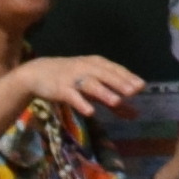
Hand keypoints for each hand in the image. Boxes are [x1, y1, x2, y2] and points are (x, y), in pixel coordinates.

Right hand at [11, 51, 145, 120]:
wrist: (37, 73)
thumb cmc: (71, 80)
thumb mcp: (93, 88)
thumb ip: (114, 101)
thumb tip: (137, 114)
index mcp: (95, 64)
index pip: (114, 69)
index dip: (128, 77)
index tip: (141, 86)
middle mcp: (85, 68)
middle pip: (105, 75)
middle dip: (119, 82)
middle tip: (133, 91)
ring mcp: (73, 78)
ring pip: (90, 84)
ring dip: (103, 92)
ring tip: (116, 101)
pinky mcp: (60, 89)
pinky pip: (72, 96)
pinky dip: (81, 103)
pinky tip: (90, 112)